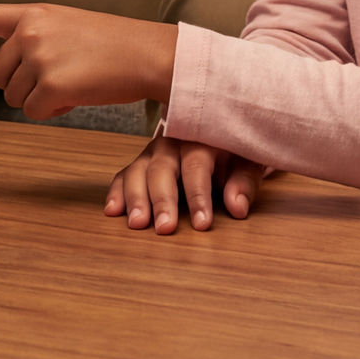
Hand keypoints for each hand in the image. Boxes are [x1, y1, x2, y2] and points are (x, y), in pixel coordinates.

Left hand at [0, 2, 175, 121]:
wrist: (148, 53)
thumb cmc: (109, 45)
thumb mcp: (62, 33)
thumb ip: (23, 43)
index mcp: (33, 13)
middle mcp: (30, 31)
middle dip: (20, 83)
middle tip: (59, 75)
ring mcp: (39, 57)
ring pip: (13, 95)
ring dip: (39, 98)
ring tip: (74, 80)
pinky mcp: (51, 84)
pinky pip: (33, 111)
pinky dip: (53, 110)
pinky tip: (77, 94)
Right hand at [112, 135, 263, 232]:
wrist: (214, 130)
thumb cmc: (233, 151)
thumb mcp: (247, 162)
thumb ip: (243, 183)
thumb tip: (237, 207)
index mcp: (200, 139)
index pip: (196, 167)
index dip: (198, 196)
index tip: (202, 224)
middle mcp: (171, 143)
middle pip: (161, 170)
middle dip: (162, 200)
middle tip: (164, 228)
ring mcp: (152, 153)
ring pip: (137, 172)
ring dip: (135, 198)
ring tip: (136, 223)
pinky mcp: (140, 163)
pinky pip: (124, 175)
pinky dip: (116, 192)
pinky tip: (112, 211)